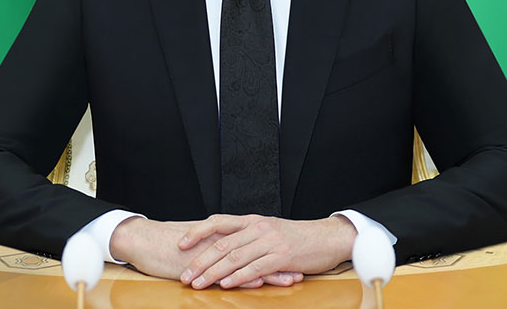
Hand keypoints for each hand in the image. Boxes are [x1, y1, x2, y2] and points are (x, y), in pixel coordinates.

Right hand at [107, 217, 298, 285]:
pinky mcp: (201, 262)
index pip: (254, 244)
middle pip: (256, 251)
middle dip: (280, 262)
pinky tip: (257, 283)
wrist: (144, 240)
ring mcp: (212, 251)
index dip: (274, 252)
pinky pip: (225, 270)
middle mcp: (221, 240)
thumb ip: (215, 248)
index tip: (296, 259)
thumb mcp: (196, 245)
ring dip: (269, 272)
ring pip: (246, 260)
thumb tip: (230, 257)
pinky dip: (242, 277)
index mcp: (222, 235)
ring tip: (290, 279)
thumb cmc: (167, 244)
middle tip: (301, 270)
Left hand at [178, 214, 355, 288]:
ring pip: (234, 257)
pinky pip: (255, 268)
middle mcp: (258, 228)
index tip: (180, 244)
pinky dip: (238, 277)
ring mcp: (270, 241)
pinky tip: (226, 285)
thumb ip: (247, 236)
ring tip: (199, 284)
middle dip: (199, 261)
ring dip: (213, 273)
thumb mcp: (268, 230)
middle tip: (184, 276)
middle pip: (222, 244)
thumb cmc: (296, 237)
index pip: (218, 222)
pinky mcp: (281, 256)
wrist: (326, 238)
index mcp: (252, 220)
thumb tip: (223, 247)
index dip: (197, 232)